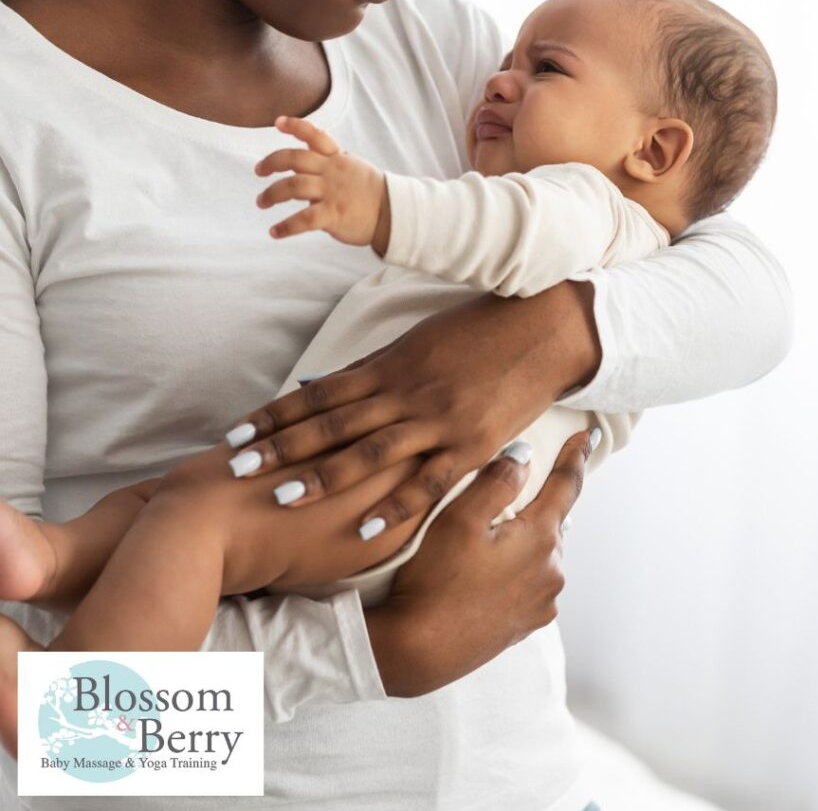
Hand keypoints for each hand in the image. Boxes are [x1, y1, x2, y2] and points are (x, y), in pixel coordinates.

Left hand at [222, 281, 599, 536]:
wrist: (540, 329)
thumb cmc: (476, 330)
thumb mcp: (416, 341)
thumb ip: (370, 369)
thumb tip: (319, 385)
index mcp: (389, 365)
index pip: (317, 394)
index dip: (273, 415)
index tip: (234, 436)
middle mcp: (405, 392)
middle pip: (332, 423)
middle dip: (280, 448)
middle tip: (235, 470)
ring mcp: (438, 420)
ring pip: (371, 452)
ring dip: (323, 477)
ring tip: (281, 499)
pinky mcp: (471, 445)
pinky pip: (428, 482)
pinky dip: (396, 508)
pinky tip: (366, 531)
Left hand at [255, 115, 389, 249]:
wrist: (394, 215)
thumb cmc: (371, 194)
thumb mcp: (353, 168)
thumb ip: (329, 164)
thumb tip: (303, 168)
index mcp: (338, 159)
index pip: (315, 135)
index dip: (295, 126)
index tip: (278, 123)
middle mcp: (332, 172)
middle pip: (294, 159)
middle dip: (271, 163)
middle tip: (259, 171)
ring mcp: (332, 193)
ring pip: (293, 187)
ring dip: (271, 194)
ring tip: (262, 202)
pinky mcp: (333, 215)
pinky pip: (303, 220)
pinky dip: (285, 227)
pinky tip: (274, 232)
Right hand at [365, 429, 591, 696]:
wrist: (418, 652)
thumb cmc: (434, 580)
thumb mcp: (459, 518)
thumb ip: (497, 481)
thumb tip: (524, 457)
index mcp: (540, 538)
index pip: (566, 486)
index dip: (575, 457)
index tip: (586, 437)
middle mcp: (551, 572)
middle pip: (551, 522)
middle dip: (537, 504)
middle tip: (514, 491)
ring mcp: (541, 603)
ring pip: (540, 555)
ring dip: (525, 540)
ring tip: (492, 538)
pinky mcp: (524, 626)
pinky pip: (530, 585)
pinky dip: (517, 571)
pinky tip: (489, 573)